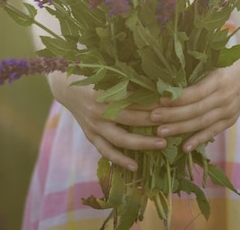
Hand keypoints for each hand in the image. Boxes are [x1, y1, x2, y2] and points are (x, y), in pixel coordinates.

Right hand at [49, 72, 166, 170]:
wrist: (65, 86)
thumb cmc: (91, 75)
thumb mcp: (106, 72)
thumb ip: (126, 77)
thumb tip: (154, 77)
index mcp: (104, 90)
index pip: (134, 97)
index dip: (153, 99)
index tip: (171, 101)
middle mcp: (99, 109)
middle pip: (131, 117)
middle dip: (154, 121)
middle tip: (174, 123)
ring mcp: (94, 125)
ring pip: (120, 138)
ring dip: (142, 142)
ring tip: (162, 144)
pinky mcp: (90, 135)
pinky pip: (106, 151)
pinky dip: (120, 160)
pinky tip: (135, 166)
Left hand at [149, 45, 239, 152]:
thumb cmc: (228, 59)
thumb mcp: (214, 59)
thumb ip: (196, 69)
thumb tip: (167, 77)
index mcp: (220, 79)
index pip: (195, 93)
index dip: (177, 99)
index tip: (158, 100)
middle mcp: (225, 97)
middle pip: (195, 110)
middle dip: (172, 116)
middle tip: (152, 118)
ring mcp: (229, 110)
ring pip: (201, 123)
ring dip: (180, 129)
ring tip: (161, 132)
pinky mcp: (231, 119)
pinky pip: (212, 131)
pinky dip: (198, 140)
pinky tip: (184, 147)